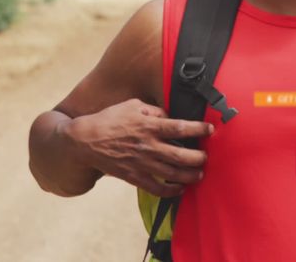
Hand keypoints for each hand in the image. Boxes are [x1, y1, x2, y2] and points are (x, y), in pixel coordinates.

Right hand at [61, 98, 212, 197]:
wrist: (85, 141)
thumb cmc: (109, 119)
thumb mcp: (132, 105)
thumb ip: (154, 110)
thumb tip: (170, 115)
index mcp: (149, 126)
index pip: (180, 128)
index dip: (198, 129)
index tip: (210, 129)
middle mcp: (148, 146)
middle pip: (180, 155)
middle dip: (198, 158)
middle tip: (206, 157)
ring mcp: (141, 163)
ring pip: (172, 174)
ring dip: (189, 175)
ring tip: (199, 174)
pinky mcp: (134, 177)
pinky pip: (157, 188)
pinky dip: (171, 191)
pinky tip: (180, 188)